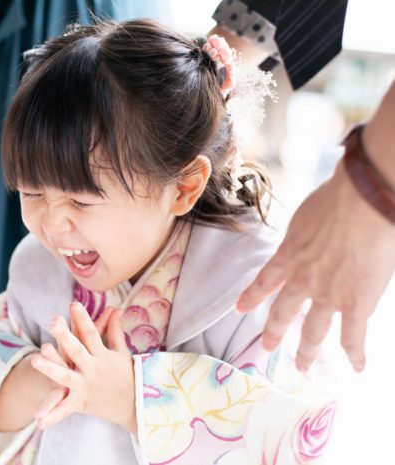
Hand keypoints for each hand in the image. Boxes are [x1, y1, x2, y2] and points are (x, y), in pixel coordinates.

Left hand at [31, 302, 135, 432]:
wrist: (136, 406)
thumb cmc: (126, 375)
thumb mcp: (121, 353)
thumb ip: (115, 330)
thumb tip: (117, 308)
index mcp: (102, 355)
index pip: (91, 334)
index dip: (83, 319)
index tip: (74, 304)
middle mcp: (93, 369)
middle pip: (77, 350)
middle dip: (65, 336)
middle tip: (54, 322)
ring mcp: (86, 386)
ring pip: (65, 376)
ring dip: (50, 368)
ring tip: (34, 359)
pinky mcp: (81, 402)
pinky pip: (65, 409)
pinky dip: (52, 415)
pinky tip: (38, 421)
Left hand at [236, 161, 394, 371]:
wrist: (360, 204)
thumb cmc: (336, 199)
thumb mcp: (306, 216)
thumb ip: (305, 233)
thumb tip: (313, 232)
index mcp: (289, 256)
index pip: (265, 281)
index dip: (252, 296)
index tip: (240, 308)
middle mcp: (303, 281)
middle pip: (283, 312)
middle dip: (274, 332)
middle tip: (267, 347)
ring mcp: (328, 296)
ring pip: (313, 331)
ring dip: (307, 351)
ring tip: (302, 366)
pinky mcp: (357, 303)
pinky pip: (353, 336)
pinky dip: (355, 354)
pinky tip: (356, 367)